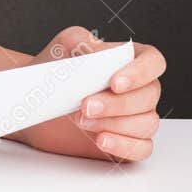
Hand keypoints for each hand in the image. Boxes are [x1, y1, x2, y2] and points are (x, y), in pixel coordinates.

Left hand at [10, 25, 165, 162]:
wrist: (38, 100)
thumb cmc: (56, 70)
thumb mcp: (65, 46)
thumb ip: (84, 43)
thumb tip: (102, 53)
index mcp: (129, 60)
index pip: (153, 62)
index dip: (141, 73)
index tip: (115, 83)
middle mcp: (138, 88)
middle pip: (149, 96)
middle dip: (117, 104)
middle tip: (86, 106)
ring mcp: (136, 116)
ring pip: (147, 123)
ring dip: (114, 124)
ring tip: (82, 120)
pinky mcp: (128, 141)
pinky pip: (142, 148)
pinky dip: (124, 145)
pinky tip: (102, 140)